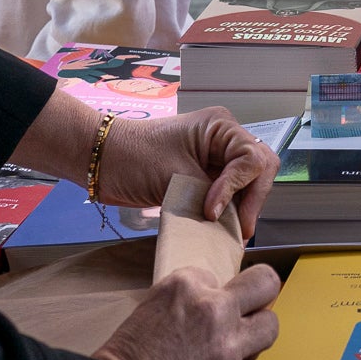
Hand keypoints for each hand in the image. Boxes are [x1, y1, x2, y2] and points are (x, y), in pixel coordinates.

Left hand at [94, 109, 279, 238]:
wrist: (100, 162)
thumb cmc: (134, 159)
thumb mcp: (175, 176)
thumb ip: (209, 195)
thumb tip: (228, 223)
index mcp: (220, 127)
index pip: (252, 159)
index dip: (239, 187)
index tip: (212, 211)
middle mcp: (224, 139)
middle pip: (260, 169)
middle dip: (252, 199)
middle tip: (240, 230)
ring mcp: (216, 157)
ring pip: (249, 183)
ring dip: (242, 207)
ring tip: (231, 232)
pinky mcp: (206, 175)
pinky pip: (231, 192)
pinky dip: (230, 210)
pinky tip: (223, 228)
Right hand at [96, 265, 279, 359]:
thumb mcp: (150, 309)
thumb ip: (186, 299)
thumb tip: (213, 299)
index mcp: (184, 286)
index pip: (219, 274)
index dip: (215, 292)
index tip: (211, 305)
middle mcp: (211, 309)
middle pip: (265, 285)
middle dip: (256, 300)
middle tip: (245, 316)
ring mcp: (226, 347)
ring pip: (269, 328)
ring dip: (254, 340)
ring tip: (236, 351)